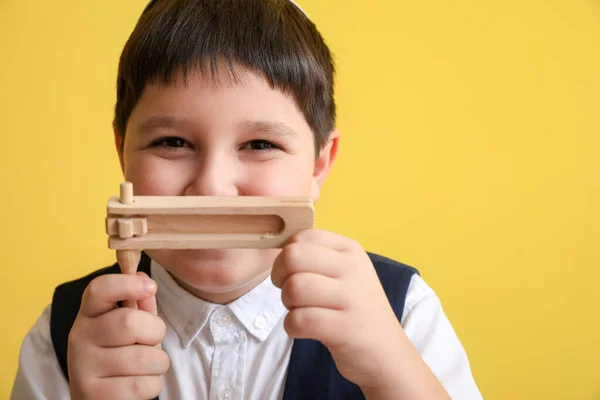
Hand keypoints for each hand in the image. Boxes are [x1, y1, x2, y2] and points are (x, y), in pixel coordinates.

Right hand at [67, 273, 168, 399]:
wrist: (100, 398)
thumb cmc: (120, 357)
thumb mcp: (128, 329)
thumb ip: (139, 305)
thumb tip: (144, 277)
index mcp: (88, 315)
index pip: (99, 289)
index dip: (127, 283)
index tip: (150, 287)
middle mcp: (79, 338)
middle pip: (130, 322)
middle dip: (155, 331)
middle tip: (152, 341)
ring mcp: (82, 368)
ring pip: (144, 358)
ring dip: (158, 363)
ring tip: (145, 367)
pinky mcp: (93, 395)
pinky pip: (143, 385)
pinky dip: (152, 385)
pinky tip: (138, 385)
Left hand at [272, 229, 448, 398]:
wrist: (387, 353)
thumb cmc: (354, 310)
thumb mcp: (344, 273)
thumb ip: (316, 257)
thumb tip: (279, 250)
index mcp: (350, 249)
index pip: (303, 237)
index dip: (285, 256)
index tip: (293, 273)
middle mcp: (353, 268)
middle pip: (293, 257)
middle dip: (280, 278)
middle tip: (291, 294)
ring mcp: (352, 297)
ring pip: (294, 287)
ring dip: (288, 304)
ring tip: (301, 312)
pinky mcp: (345, 328)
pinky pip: (298, 320)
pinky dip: (292, 327)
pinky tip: (305, 330)